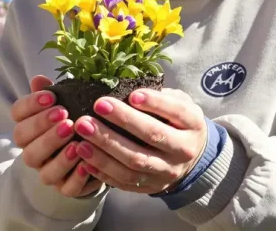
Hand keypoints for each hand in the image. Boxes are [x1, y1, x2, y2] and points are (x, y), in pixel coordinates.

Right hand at [11, 75, 103, 197]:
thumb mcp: (66, 101)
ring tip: (76, 141)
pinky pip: (66, 188)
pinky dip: (76, 178)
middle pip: (24, 142)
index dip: (31, 105)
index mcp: (29, 126)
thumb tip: (38, 79)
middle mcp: (32, 150)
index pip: (18, 114)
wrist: (93, 150)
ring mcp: (47, 170)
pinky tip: (86, 164)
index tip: (51, 96)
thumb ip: (52, 91)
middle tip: (65, 116)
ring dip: (59, 156)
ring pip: (42, 169)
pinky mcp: (64, 187)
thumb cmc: (75, 118)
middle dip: (43, 128)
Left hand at [71, 88, 206, 194]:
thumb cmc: (178, 123)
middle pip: (152, 136)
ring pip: (134, 163)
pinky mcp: (150, 187)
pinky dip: (102, 170)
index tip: (132, 94)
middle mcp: (183, 150)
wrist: (192, 160)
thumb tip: (128, 89)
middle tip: (98, 106)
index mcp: (193, 125)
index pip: (176, 111)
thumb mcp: (181, 104)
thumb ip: (162, 96)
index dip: (155, 103)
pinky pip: (124, 182)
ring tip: (82, 134)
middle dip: (123, 121)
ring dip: (105, 149)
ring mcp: (166, 172)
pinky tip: (84, 156)